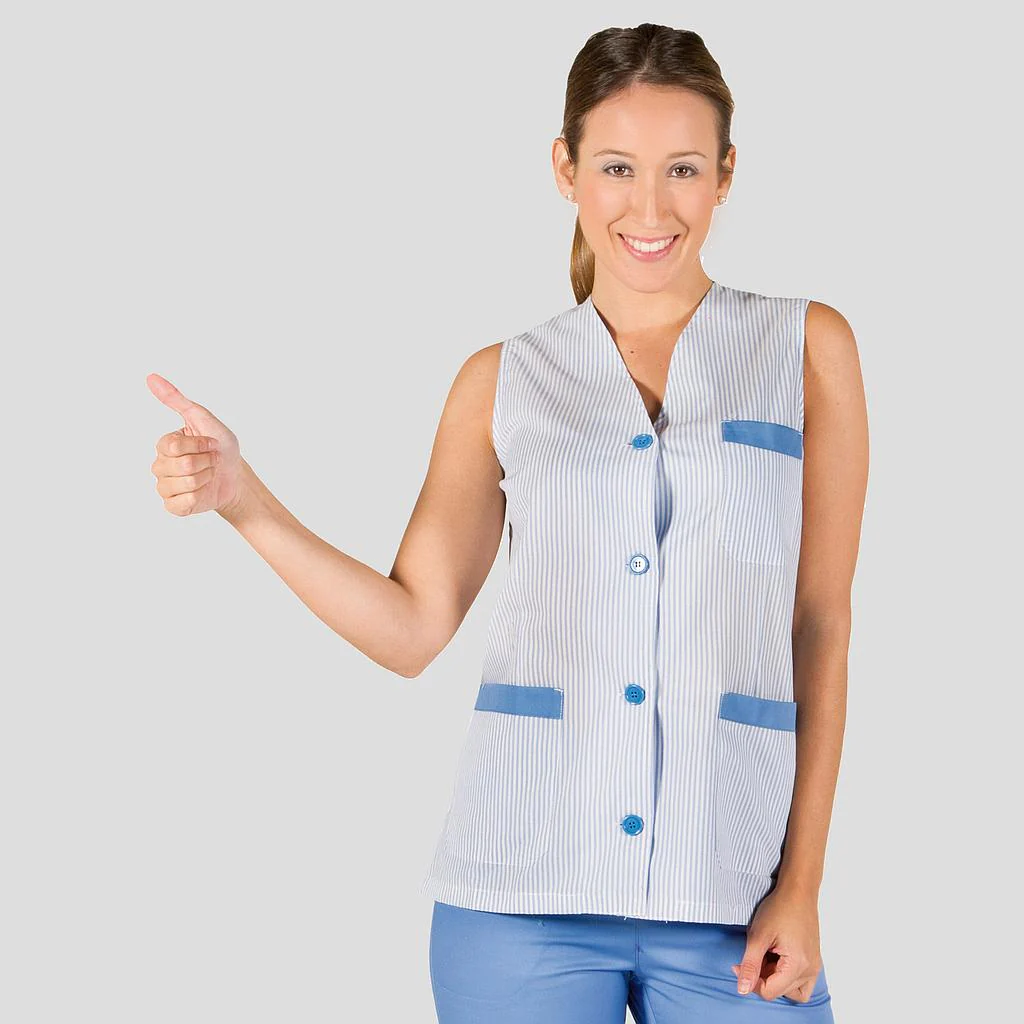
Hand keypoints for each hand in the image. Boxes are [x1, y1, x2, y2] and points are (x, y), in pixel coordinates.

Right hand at [147, 372, 243, 516]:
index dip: (199, 445)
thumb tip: (151, 377)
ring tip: (208, 475)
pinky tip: (202, 491)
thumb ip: (177, 400)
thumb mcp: (203, 419)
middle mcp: (160, 466)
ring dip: (205, 478)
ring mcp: (165, 487)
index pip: (174, 446)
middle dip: (206, 462)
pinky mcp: (173, 506)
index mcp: (164, 445)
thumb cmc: (221, 447)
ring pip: (184, 485)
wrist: (236, 476)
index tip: (210, 443)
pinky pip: (183, 503)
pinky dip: (200, 497)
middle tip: (211, 461)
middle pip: (181, 465)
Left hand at [730, 886, 823, 1001]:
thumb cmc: (779, 908)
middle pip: (780, 992)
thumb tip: (742, 989)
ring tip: (766, 958)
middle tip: (754, 954)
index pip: (770, 992)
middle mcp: (810, 971)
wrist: (798, 892)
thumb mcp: (758, 936)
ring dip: (776, 980)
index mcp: (798, 966)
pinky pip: (801, 981)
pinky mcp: (814, 960)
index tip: (739, 964)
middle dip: (762, 977)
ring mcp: (815, 966)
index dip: (750, 981)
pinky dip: (787, 977)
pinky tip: (777, 959)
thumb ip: (750, 964)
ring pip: (793, 991)